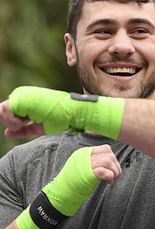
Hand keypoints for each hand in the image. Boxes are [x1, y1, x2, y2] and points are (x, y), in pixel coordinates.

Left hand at [6, 86, 124, 138]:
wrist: (72, 112)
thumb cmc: (61, 119)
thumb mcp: (39, 127)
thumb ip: (23, 129)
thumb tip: (6, 133)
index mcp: (29, 100)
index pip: (10, 114)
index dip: (14, 122)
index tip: (26, 125)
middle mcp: (24, 96)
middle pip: (4, 112)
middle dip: (12, 122)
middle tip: (28, 123)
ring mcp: (22, 95)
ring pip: (3, 112)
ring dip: (13, 121)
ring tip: (28, 121)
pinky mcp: (21, 97)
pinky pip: (5, 111)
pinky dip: (13, 119)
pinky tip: (25, 120)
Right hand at [15, 145, 120, 228]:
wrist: (60, 193)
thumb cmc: (72, 182)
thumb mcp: (83, 167)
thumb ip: (94, 162)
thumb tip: (111, 163)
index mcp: (84, 153)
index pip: (105, 148)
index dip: (113, 158)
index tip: (113, 168)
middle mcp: (85, 156)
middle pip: (109, 155)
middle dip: (116, 166)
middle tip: (116, 175)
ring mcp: (85, 164)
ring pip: (108, 161)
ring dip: (115, 171)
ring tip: (113, 179)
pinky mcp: (87, 174)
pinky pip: (104, 171)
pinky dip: (110, 176)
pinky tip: (108, 182)